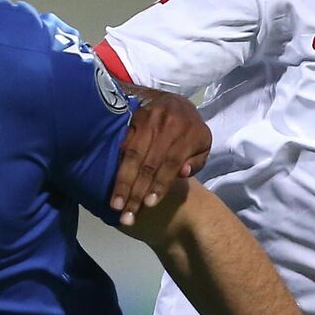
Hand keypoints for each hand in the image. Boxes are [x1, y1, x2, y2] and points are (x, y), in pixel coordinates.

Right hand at [111, 87, 209, 226]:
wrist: (176, 100)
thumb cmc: (191, 130)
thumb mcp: (203, 144)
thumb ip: (196, 162)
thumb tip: (182, 173)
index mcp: (187, 133)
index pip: (170, 163)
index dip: (159, 185)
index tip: (148, 205)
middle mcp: (166, 126)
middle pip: (148, 163)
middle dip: (136, 191)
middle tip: (127, 214)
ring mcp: (148, 120)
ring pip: (132, 155)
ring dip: (122, 181)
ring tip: (115, 204)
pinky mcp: (134, 118)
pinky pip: (124, 144)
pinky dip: (117, 164)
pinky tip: (111, 181)